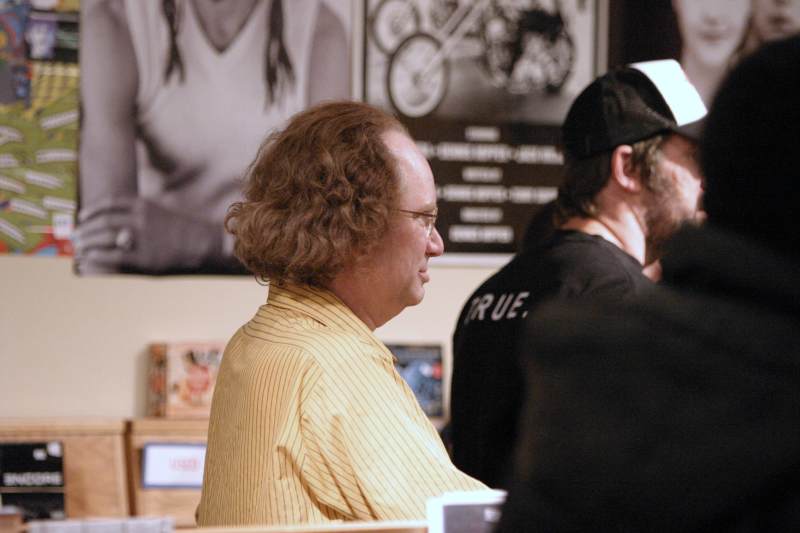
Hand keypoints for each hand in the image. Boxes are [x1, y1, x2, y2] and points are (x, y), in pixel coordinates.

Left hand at [73, 197, 225, 273]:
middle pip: (103, 222)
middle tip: (75, 237)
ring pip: (104, 237)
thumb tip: (114, 221)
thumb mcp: (160, 212)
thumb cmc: (181, 229)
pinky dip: (98, 256)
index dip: (91, 211)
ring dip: (88, 243)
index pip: (108, 205)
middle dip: (85, 230)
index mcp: (143, 206)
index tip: (81, 218)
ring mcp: (142, 238)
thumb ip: (137, 214)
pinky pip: (114, 256)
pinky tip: (90, 258)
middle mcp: (140, 219)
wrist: (204, 242)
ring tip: (79, 249)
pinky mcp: (145, 257)